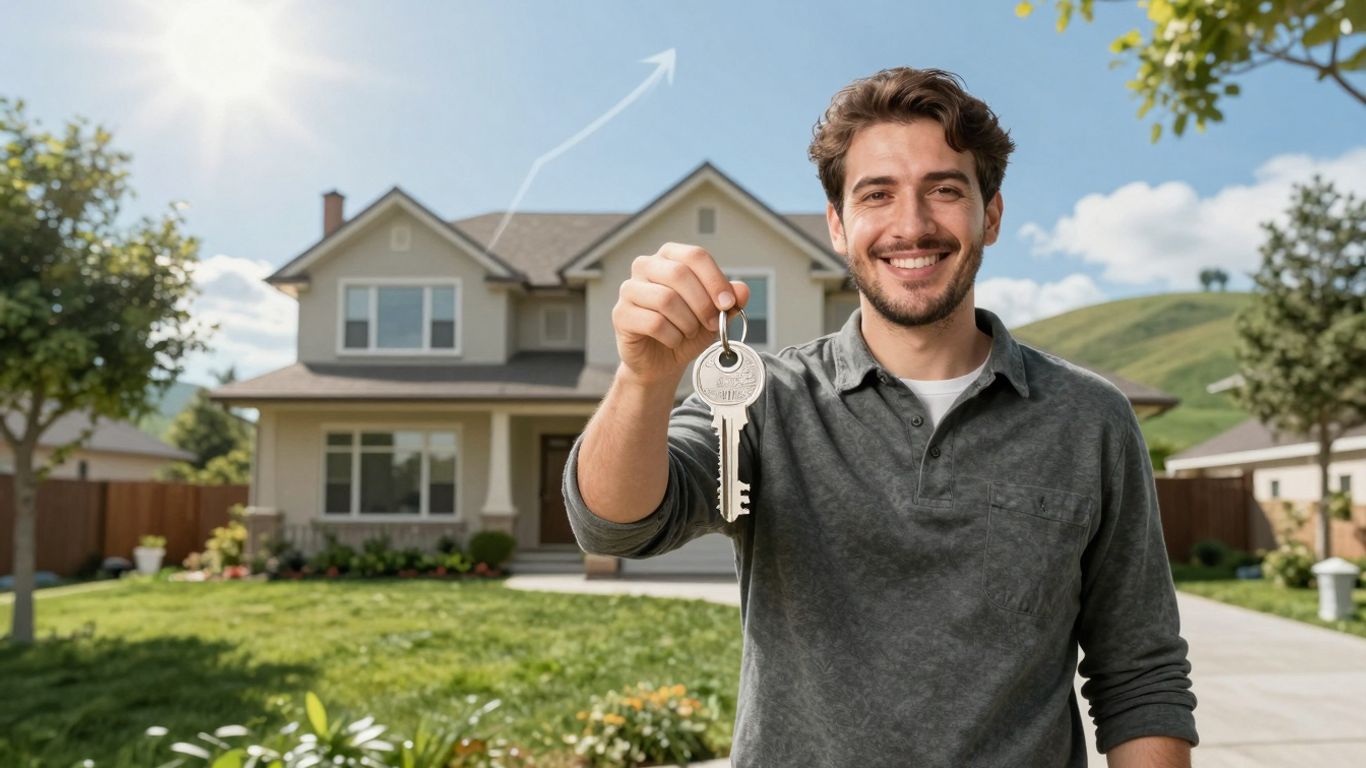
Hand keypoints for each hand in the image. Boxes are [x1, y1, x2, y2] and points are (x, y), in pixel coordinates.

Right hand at [611, 242, 750, 386]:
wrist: (661, 362)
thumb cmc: (685, 331)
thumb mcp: (715, 315)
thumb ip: (730, 301)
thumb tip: (742, 290)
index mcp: (670, 257)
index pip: (695, 256)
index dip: (715, 280)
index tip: (728, 303)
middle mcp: (646, 266)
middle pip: (679, 274)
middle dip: (703, 304)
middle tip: (711, 324)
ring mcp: (629, 289)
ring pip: (666, 299)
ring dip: (687, 322)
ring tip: (688, 332)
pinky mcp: (621, 314)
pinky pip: (653, 323)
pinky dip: (672, 336)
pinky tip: (673, 340)